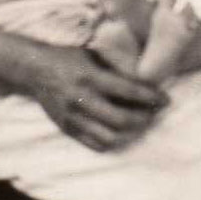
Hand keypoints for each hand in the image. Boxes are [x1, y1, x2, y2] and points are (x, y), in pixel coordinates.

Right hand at [26, 43, 165, 151]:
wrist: (34, 70)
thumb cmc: (68, 58)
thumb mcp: (92, 55)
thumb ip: (115, 68)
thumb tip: (146, 77)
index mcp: (90, 76)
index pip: (129, 91)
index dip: (151, 97)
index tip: (166, 100)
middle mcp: (82, 99)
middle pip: (122, 119)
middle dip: (145, 118)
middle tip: (155, 113)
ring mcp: (73, 117)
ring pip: (110, 137)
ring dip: (131, 133)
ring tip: (141, 125)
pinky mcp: (67, 128)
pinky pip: (95, 144)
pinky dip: (113, 141)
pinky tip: (122, 133)